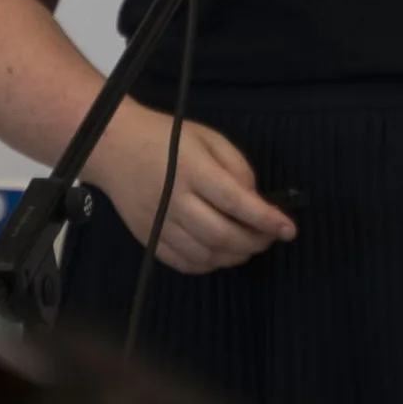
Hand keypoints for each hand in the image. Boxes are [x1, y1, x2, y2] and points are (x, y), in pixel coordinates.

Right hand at [94, 108, 297, 270]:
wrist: (113, 146)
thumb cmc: (166, 138)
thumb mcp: (208, 138)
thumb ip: (237, 167)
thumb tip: (256, 201)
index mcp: (193, 170)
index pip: (236, 202)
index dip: (267, 219)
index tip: (289, 229)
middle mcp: (174, 201)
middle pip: (222, 235)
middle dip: (255, 242)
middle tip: (270, 238)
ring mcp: (158, 223)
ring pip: (205, 255)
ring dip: (235, 256)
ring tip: (248, 246)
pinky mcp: (146, 238)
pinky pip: (183, 262)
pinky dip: (209, 265)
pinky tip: (221, 253)